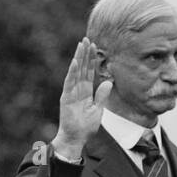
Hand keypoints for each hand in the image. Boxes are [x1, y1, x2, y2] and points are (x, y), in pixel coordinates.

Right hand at [54, 37, 112, 157]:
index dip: (92, 60)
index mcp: (86, 91)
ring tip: (81, 44)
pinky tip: (76, 61)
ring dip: (79, 58)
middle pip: (82, 68)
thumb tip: (109, 82)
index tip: (95, 47)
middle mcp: (78, 89)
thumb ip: (102, 95)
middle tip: (87, 39)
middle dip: (85, 54)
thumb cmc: (86, 126)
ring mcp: (71, 92)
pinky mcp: (66, 97)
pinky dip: (72, 72)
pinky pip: (69, 82)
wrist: (77, 138)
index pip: (90, 72)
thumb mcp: (98, 109)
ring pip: (76, 71)